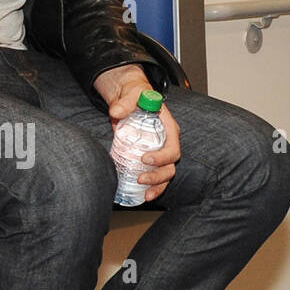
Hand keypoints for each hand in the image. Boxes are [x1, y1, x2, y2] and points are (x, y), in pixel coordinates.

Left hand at [93, 65, 180, 202]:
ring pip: (166, 175)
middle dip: (158, 176)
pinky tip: (142, 196)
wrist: (131, 99)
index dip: (162, 157)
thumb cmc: (136, 95)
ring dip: (157, 186)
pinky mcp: (150, 159)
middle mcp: (167, 142)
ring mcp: (159, 153)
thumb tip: (116, 111)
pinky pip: (156, 177)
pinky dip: (151, 188)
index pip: (172, 146)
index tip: (146, 159)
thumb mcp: (132, 93)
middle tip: (141, 178)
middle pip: (171, 165)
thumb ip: (125, 102)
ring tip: (145, 194)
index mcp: (169, 127)